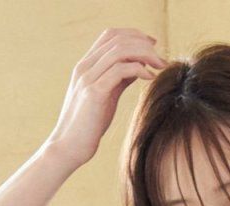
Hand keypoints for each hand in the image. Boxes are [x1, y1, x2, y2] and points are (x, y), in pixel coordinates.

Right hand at [47, 28, 169, 168]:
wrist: (68, 148)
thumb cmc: (88, 126)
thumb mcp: (105, 97)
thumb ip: (118, 80)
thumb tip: (138, 67)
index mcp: (86, 65)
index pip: (111, 35)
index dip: (134, 35)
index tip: (152, 45)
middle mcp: (85, 66)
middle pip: (118, 39)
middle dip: (143, 43)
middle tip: (161, 58)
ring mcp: (88, 77)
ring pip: (120, 50)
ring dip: (145, 54)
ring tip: (160, 66)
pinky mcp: (94, 92)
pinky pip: (120, 70)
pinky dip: (139, 69)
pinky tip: (150, 78)